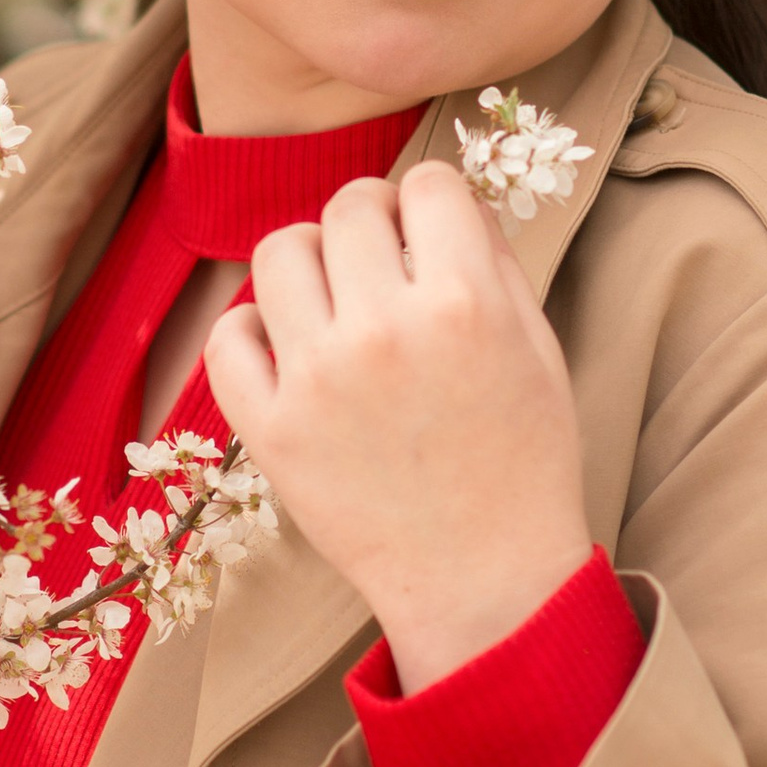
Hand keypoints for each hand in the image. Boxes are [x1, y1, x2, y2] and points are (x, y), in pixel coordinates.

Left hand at [204, 162, 591, 693]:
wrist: (483, 581)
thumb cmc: (522, 463)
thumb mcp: (538, 348)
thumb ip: (492, 264)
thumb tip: (441, 202)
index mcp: (465, 304)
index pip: (428, 185)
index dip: (433, 204)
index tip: (433, 234)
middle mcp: (384, 330)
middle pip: (349, 206)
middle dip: (373, 224)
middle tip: (385, 267)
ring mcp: (318, 380)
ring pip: (279, 251)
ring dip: (310, 264)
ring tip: (335, 304)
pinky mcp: (270, 429)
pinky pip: (228, 335)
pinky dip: (253, 332)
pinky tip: (290, 352)